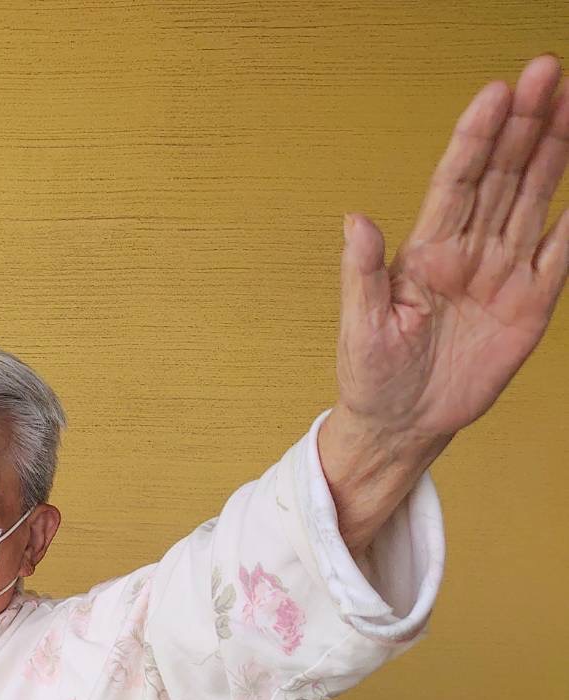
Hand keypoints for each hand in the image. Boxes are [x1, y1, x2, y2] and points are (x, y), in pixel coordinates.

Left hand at [336, 52, 568, 441]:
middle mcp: (467, 252)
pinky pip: (560, 253)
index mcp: (424, 252)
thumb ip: (361, 272)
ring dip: (554, 151)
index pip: (455, 180)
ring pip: (533, 198)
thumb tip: (354, 219)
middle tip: (546, 73)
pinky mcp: (531, 302)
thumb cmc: (372, 375)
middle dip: (524, 123)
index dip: (475, 136)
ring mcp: (502, 273)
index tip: (495, 93)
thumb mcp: (360, 327)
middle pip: (501, 175)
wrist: (402, 424)